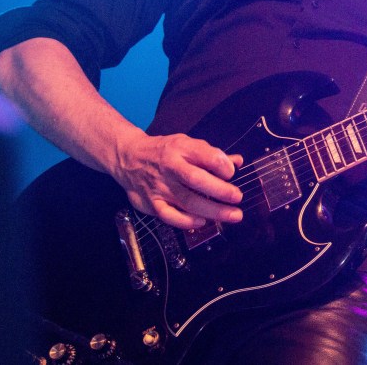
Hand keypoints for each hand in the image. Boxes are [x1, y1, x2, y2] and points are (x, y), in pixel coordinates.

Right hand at [112, 132, 243, 229]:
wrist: (129, 157)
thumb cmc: (165, 151)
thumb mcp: (186, 144)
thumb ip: (211, 155)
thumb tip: (237, 162)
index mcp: (180, 148)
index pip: (205, 155)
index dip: (222, 165)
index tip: (232, 172)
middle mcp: (170, 167)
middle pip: (197, 180)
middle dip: (221, 190)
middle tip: (237, 197)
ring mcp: (160, 186)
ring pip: (187, 201)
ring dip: (212, 211)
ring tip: (232, 215)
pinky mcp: (151, 202)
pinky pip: (170, 216)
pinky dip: (187, 221)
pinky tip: (202, 222)